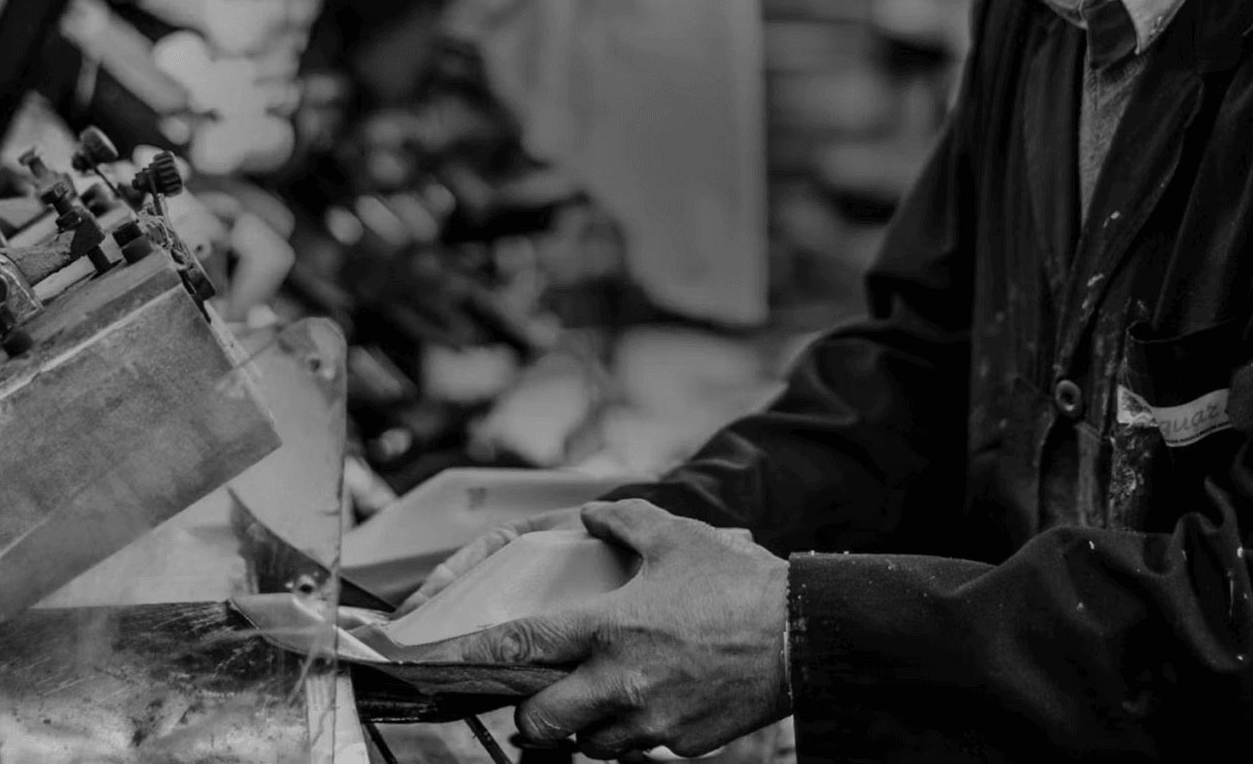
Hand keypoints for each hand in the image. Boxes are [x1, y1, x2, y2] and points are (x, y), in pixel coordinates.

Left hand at [406, 500, 791, 759]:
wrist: (803, 635)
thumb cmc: (739, 584)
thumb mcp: (677, 538)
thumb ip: (625, 522)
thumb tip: (592, 513)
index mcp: (608, 628)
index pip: (522, 646)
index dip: (476, 655)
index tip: (448, 660)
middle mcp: (619, 682)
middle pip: (540, 724)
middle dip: (531, 716)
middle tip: (542, 699)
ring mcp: (651, 722)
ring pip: (588, 746)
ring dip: (585, 727)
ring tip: (604, 699)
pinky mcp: (682, 745)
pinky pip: (641, 750)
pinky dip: (638, 733)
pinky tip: (657, 703)